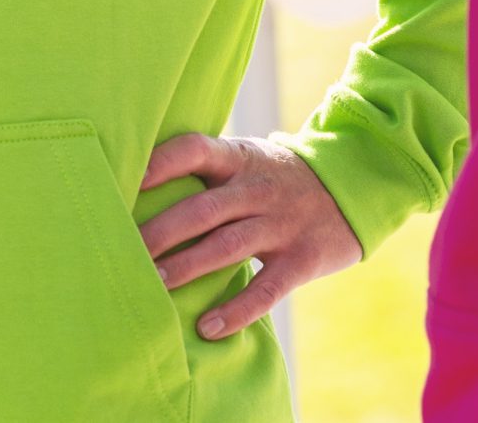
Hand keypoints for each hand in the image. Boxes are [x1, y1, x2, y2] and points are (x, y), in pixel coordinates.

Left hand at [138, 132, 362, 339]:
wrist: (352, 186)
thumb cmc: (277, 177)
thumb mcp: (247, 159)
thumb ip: (207, 170)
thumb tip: (137, 187)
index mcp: (239, 158)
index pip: (195, 150)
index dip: (161, 163)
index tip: (128, 182)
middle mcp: (258, 188)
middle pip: (203, 209)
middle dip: (162, 232)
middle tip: (125, 250)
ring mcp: (281, 223)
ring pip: (227, 246)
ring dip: (187, 266)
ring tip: (152, 283)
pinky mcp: (302, 259)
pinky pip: (266, 288)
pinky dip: (236, 310)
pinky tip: (208, 328)